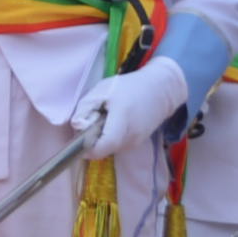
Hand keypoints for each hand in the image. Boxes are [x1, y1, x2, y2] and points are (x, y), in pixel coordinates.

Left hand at [67, 54, 190, 158]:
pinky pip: (117, 146)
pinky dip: (111, 138)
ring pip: (110, 149)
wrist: (160, 90)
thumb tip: (76, 126)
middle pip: (104, 149)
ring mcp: (136, 143)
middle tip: (93, 122)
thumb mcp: (102, 90)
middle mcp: (131, 136)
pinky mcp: (137, 144)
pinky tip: (114, 124)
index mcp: (122, 121)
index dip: (88, 147)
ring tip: (106, 120)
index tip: (79, 138)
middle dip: (93, 140)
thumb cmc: (129, 87)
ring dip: (102, 139)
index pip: (103, 146)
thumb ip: (85, 107)